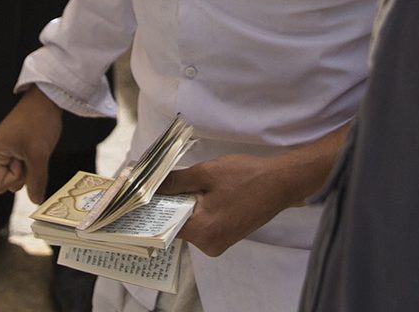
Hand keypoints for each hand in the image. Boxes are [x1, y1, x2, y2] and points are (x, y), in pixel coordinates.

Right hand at [0, 87, 62, 199]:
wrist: (46, 99)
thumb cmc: (39, 122)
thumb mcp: (39, 155)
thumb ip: (36, 181)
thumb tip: (36, 201)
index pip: (0, 186)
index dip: (17, 177)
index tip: (24, 157)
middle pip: (8, 183)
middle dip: (23, 172)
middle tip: (30, 150)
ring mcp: (2, 150)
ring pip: (16, 176)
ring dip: (29, 166)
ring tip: (33, 146)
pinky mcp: (12, 148)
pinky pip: (21, 166)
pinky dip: (31, 161)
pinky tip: (34, 146)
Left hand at [158, 152, 304, 257]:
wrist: (280, 182)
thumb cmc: (245, 176)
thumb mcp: (206, 173)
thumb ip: (175, 181)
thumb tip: (149, 185)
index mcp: (203, 232)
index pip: (165, 224)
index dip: (151, 207)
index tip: (139, 194)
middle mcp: (209, 245)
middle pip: (176, 224)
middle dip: (167, 204)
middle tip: (155, 182)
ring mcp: (219, 243)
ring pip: (189, 223)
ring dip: (182, 204)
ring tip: (176, 183)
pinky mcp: (226, 236)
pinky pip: (202, 224)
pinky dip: (196, 208)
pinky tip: (195, 191)